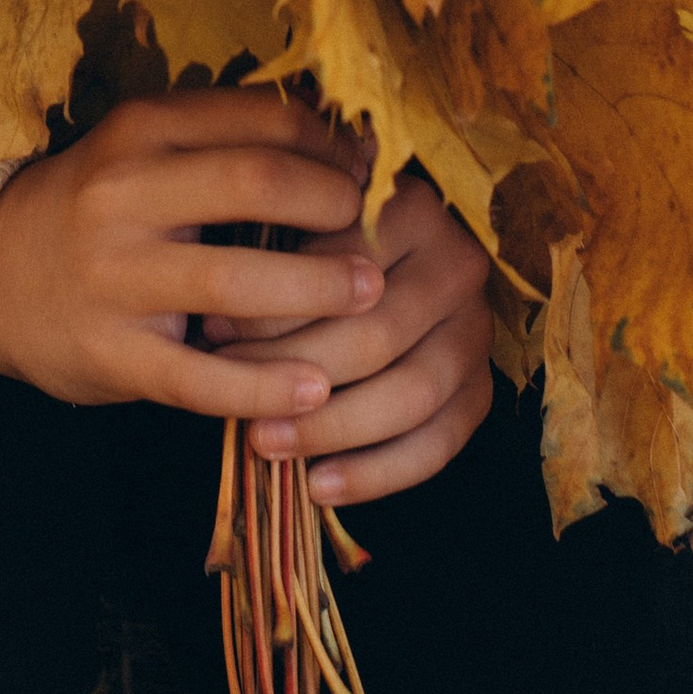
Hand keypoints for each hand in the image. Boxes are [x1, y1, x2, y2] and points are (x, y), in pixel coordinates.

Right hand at [0, 92, 380, 423]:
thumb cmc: (93, 209)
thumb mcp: (141, 152)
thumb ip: (222, 141)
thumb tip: (344, 138)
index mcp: (140, 131)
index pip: (259, 119)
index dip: (330, 142)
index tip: (367, 167)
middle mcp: (123, 195)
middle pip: (257, 182)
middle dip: (335, 205)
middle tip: (376, 229)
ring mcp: (114, 277)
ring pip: (236, 281)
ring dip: (319, 289)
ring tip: (370, 296)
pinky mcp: (112, 355)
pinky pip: (202, 379)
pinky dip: (267, 387)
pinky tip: (316, 389)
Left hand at [199, 170, 491, 507]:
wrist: (386, 263)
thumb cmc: (314, 239)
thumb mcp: (294, 217)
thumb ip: (271, 247)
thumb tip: (211, 320)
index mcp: (413, 208)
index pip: (341, 268)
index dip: (272, 309)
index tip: (212, 332)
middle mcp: (460, 265)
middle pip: (376, 335)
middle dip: (293, 372)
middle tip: (230, 393)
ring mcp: (478, 330)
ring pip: (410, 394)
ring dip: (329, 428)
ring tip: (262, 442)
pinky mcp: (481, 388)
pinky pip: (439, 444)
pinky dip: (377, 472)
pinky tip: (318, 485)